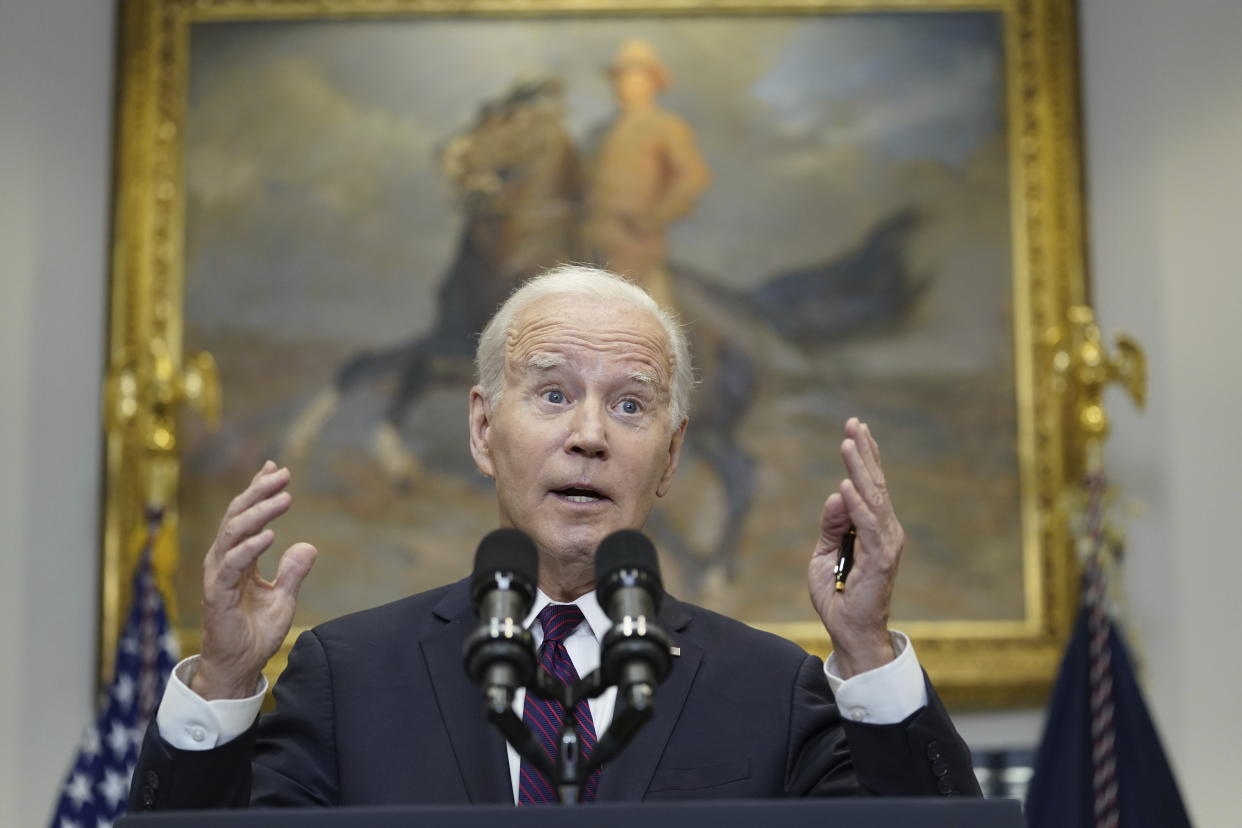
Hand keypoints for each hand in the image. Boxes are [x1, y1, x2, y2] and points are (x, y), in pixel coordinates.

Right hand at [192, 461, 316, 699]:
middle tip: (283, 475)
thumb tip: (307, 545)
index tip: (276, 468)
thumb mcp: (283, 597)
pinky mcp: (219, 594)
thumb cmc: (256, 633)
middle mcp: (224, 562)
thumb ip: (293, 571)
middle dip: (260, 492)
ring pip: (233, 534)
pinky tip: (270, 534)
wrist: (240, 666)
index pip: (246, 516)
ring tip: (284, 499)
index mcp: (238, 559)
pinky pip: (233, 565)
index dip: (258, 491)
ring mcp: (219, 576)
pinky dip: (250, 547)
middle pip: (238, 517)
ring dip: (259, 514)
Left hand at [808, 419, 904, 678]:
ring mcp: (886, 544)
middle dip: (863, 451)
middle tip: (853, 422)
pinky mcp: (881, 560)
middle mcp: (886, 531)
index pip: (871, 485)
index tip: (856, 427)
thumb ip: (832, 526)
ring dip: (860, 468)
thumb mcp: (825, 555)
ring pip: (872, 498)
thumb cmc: (839, 597)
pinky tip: (846, 483)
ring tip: (848, 442)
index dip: (865, 456)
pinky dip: (857, 505)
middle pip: (874, 484)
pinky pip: (868, 526)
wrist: (850, 632)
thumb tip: (836, 493)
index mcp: (874, 528)